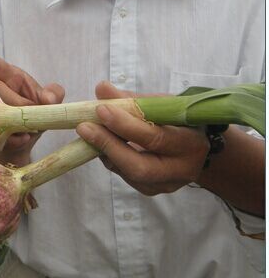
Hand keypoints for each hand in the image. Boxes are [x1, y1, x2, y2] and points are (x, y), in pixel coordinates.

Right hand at [0, 46, 64, 161]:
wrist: (25, 142)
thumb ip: (53, 94)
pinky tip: (23, 138)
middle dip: (19, 104)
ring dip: (16, 122)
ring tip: (29, 129)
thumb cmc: (35, 114)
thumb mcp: (48, 103)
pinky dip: (14, 138)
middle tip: (33, 115)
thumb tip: (49, 99)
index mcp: (10, 78)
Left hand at [75, 81, 208, 194]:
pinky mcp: (150, 190)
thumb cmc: (177, 120)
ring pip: (127, 173)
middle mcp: (181, 170)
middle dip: (109, 145)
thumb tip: (102, 88)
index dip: (125, 125)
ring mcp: (165, 185)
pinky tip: (100, 142)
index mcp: (190, 143)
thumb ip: (132, 98)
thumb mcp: (162, 104)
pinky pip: (123, 175)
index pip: (155, 138)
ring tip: (89, 130)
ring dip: (104, 150)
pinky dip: (108, 157)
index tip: (101, 109)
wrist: (194, 147)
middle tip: (84, 127)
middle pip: (139, 166)